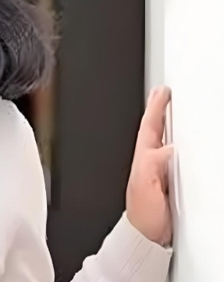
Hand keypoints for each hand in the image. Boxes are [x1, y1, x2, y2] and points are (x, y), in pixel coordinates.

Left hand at [125, 86, 174, 245]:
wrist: (148, 236)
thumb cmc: (143, 215)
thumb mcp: (146, 184)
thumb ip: (154, 163)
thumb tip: (168, 147)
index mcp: (143, 158)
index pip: (150, 126)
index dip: (156, 108)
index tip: (162, 91)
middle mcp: (150, 162)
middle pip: (157, 130)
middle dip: (161, 111)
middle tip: (165, 93)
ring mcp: (160, 171)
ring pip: (167, 142)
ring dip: (170, 126)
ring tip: (173, 110)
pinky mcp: (171, 182)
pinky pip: (178, 158)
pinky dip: (181, 146)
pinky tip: (185, 144)